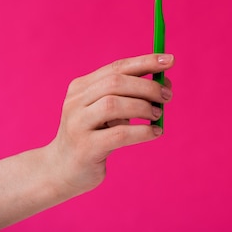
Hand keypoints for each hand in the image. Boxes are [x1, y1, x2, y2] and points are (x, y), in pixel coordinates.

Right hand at [45, 53, 173, 195]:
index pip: (117, 67)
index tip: (170, 60)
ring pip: (113, 105)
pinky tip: (155, 133)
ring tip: (157, 115)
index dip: (145, 62)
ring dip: (143, 107)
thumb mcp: (109, 112)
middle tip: (167, 96)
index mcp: (82, 86)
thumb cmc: (94, 135)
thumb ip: (132, 95)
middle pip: (115, 82)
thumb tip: (165, 84)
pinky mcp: (85, 148)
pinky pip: (119, 134)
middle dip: (147, 86)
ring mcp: (77, 124)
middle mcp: (75, 102)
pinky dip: (142, 131)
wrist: (61, 170)